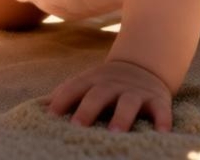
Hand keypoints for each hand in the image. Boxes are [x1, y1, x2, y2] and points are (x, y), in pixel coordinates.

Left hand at [46, 60, 172, 131]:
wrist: (144, 66)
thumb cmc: (105, 84)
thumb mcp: (86, 83)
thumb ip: (66, 95)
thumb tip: (38, 109)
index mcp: (92, 81)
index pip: (73, 88)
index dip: (62, 99)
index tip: (50, 115)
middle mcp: (113, 85)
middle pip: (98, 95)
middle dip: (87, 109)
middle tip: (77, 126)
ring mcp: (135, 92)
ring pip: (128, 103)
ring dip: (121, 117)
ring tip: (115, 133)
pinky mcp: (157, 100)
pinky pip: (161, 110)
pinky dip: (162, 121)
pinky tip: (161, 133)